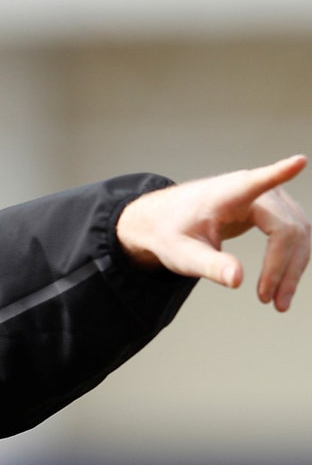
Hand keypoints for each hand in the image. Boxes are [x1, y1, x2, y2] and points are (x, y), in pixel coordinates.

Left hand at [117, 154, 308, 310]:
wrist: (165, 222)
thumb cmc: (171, 232)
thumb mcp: (182, 254)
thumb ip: (210, 265)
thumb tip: (238, 280)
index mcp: (229, 193)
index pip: (258, 182)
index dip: (280, 173)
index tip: (298, 162)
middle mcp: (256, 191)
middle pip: (288, 228)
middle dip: (284, 267)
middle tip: (270, 301)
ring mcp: (270, 199)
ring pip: (298, 234)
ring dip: (292, 269)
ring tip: (276, 302)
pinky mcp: (274, 211)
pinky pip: (293, 236)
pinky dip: (290, 262)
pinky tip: (279, 286)